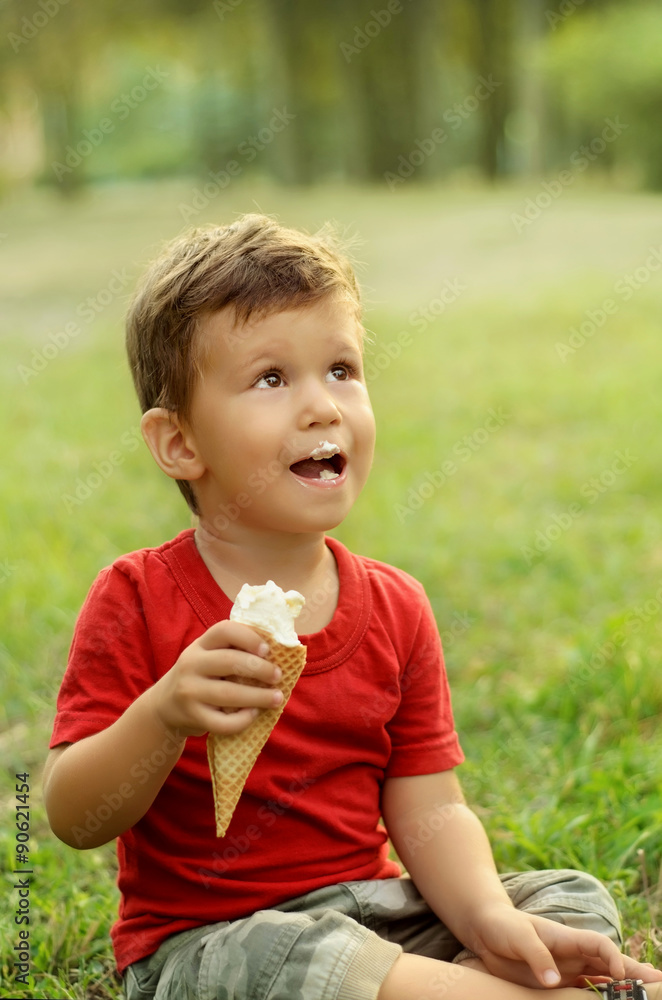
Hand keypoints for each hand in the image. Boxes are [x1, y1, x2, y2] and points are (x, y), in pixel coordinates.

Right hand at [148, 621, 281, 737]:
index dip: (249, 637)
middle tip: (278, 676)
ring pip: (229, 694)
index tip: (267, 650)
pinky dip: (243, 720)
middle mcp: (191, 664)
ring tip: (277, 698)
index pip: (224, 630)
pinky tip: (254, 715)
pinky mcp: (192, 716)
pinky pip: (222, 722)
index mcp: (200, 644)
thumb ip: (233, 650)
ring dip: (258, 696)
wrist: (164, 707)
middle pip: (230, 662)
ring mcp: (189, 691)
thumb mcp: (208, 656)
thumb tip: (279, 651)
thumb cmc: (200, 677)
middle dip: (260, 669)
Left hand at [465, 903, 661, 987]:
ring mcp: (567, 968)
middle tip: (659, 982)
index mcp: (566, 937)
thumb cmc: (502, 926)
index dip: (614, 957)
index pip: (599, 944)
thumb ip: (536, 956)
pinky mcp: (557, 982)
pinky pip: (586, 990)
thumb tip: (553, 980)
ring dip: (624, 986)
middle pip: (610, 962)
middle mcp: (572, 953)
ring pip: (603, 978)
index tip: (620, 975)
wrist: (484, 928)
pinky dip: (603, 995)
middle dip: (634, 972)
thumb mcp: (517, 937)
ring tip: (649, 994)